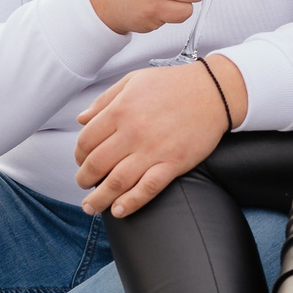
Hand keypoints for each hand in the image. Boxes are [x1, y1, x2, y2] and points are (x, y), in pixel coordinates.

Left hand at [74, 56, 247, 216]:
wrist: (214, 91)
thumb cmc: (173, 84)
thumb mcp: (133, 81)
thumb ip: (104, 100)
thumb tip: (82, 119)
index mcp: (120, 110)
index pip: (86, 141)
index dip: (79, 154)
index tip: (81, 160)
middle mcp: (133, 132)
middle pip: (96, 164)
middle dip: (84, 179)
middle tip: (84, 185)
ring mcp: (154, 150)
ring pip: (117, 182)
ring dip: (99, 198)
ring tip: (92, 206)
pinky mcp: (174, 163)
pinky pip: (148, 188)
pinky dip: (130, 203)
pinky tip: (119, 210)